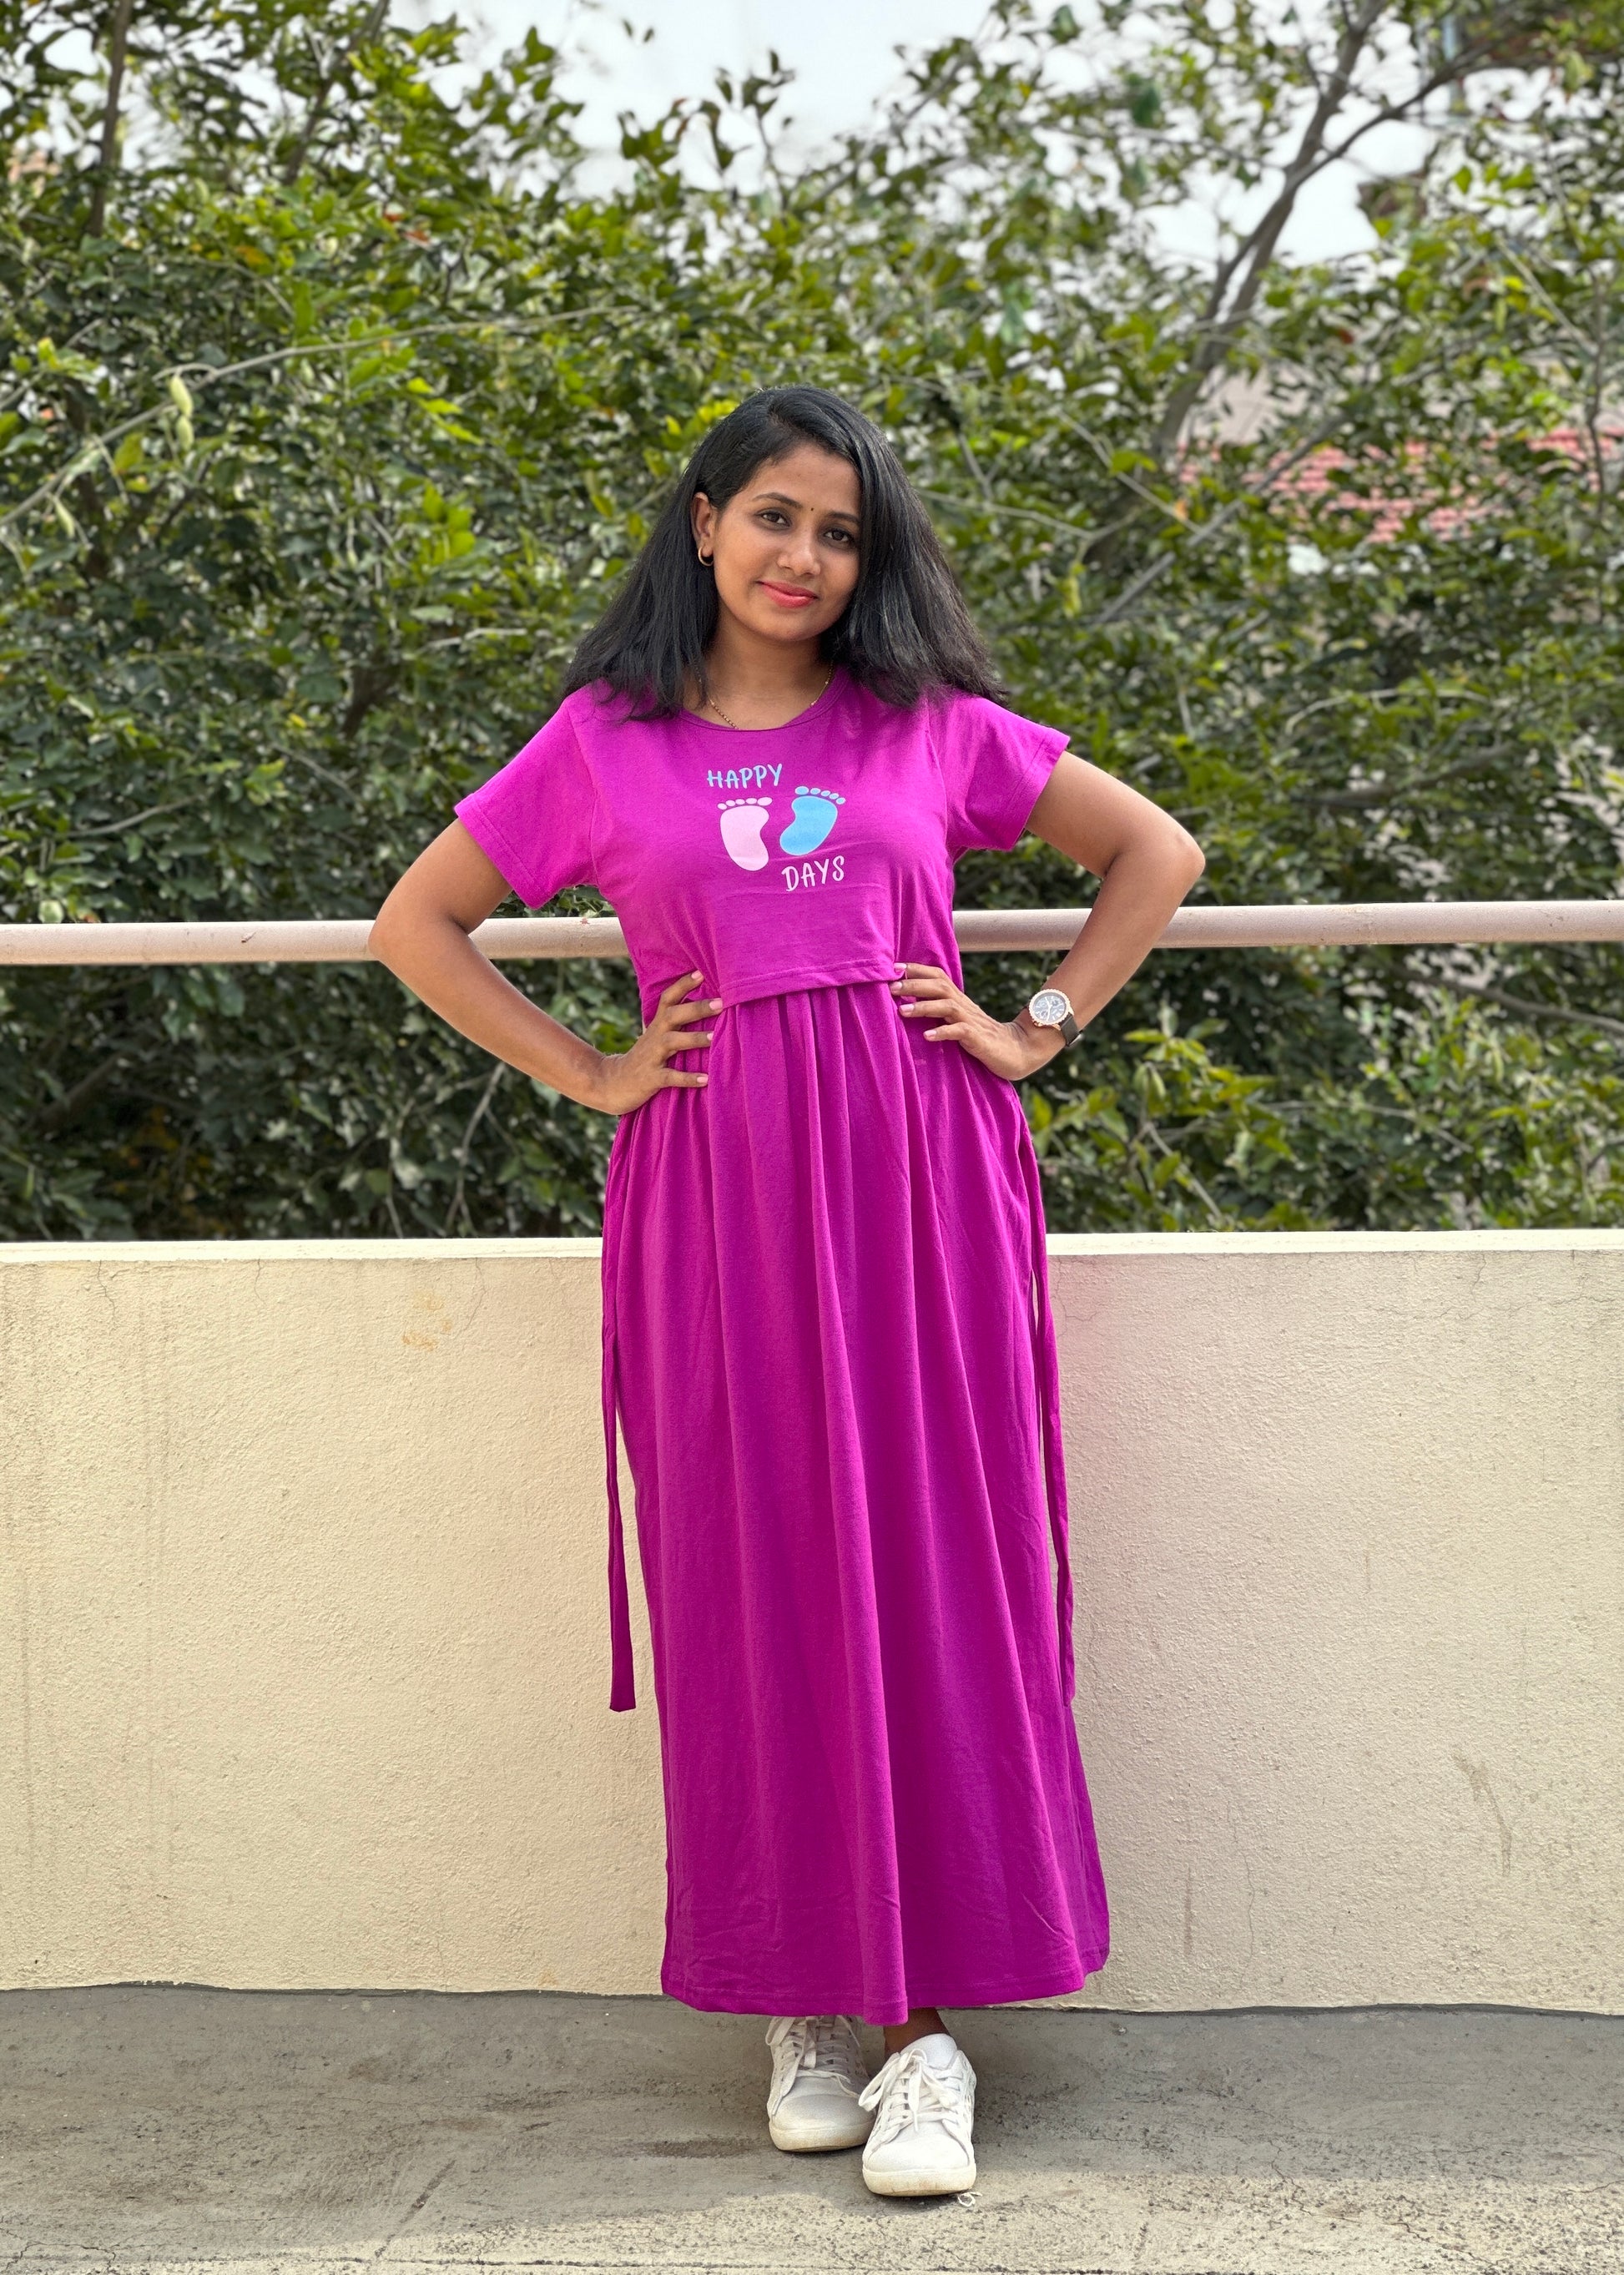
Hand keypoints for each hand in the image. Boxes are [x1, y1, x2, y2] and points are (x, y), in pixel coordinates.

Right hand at [587, 969, 718, 1114]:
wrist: (615, 1083)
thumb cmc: (646, 1057)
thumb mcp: (657, 1036)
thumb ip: (676, 1023)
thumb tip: (708, 1006)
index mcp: (658, 1024)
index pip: (669, 998)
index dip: (683, 984)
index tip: (701, 972)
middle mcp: (654, 1036)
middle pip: (673, 1015)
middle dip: (696, 1008)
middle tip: (721, 1003)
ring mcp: (652, 1056)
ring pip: (672, 1042)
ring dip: (693, 1038)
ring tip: (714, 1037)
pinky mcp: (651, 1078)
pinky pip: (670, 1077)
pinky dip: (687, 1078)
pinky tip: (705, 1079)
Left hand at [890, 962, 1065, 1081]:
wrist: (1014, 1050)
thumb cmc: (980, 1036)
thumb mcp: (957, 1020)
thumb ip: (938, 1010)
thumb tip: (906, 1004)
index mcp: (957, 999)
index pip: (937, 976)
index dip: (917, 970)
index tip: (893, 968)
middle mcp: (963, 1005)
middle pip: (939, 986)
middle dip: (914, 985)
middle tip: (891, 987)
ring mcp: (971, 1020)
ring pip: (947, 1006)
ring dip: (924, 1007)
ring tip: (902, 1011)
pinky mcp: (978, 1038)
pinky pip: (960, 1031)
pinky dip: (943, 1032)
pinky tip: (927, 1036)